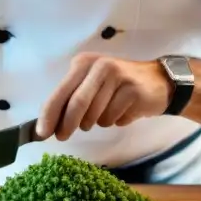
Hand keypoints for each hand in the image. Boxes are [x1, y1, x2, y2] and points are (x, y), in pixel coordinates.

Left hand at [36, 53, 172, 141]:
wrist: (158, 82)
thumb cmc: (118, 85)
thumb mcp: (92, 84)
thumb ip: (71, 100)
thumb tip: (49, 124)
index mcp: (83, 63)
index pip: (60, 92)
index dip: (49, 114)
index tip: (41, 133)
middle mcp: (99, 66)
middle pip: (76, 103)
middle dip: (67, 124)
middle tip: (62, 137)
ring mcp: (117, 77)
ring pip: (95, 115)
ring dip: (96, 122)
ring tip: (107, 113)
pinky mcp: (133, 91)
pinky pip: (114, 118)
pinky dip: (115, 121)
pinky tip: (124, 111)